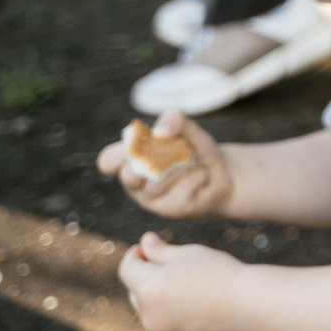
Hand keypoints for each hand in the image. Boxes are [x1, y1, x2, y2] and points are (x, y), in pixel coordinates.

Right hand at [96, 112, 234, 218]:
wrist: (222, 174)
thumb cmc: (195, 150)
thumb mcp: (188, 129)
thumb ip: (174, 120)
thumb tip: (160, 131)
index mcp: (131, 161)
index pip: (108, 161)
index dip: (116, 155)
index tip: (135, 148)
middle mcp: (136, 183)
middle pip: (129, 175)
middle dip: (153, 159)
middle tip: (172, 152)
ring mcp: (152, 199)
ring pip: (157, 182)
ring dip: (181, 166)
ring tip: (193, 161)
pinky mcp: (171, 210)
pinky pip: (182, 189)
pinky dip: (197, 176)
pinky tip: (201, 176)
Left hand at [118, 232, 246, 330]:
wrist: (247, 305)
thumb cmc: (218, 273)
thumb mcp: (188, 254)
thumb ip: (160, 250)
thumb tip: (143, 241)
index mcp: (148, 287)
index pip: (127, 268)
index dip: (135, 254)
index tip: (147, 247)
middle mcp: (147, 313)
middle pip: (134, 289)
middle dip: (145, 275)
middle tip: (169, 264)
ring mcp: (159, 329)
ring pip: (147, 307)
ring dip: (156, 294)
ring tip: (184, 283)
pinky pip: (160, 320)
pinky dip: (167, 310)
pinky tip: (191, 300)